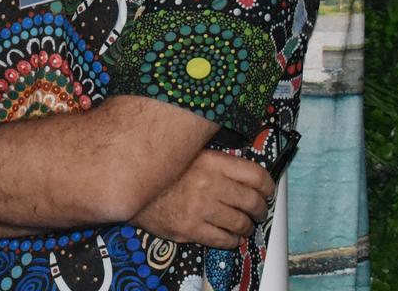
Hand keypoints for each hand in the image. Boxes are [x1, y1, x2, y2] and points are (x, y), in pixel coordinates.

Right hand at [131, 149, 274, 248]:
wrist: (129, 187)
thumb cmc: (162, 172)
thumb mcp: (190, 155)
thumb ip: (217, 162)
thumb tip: (244, 173)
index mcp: (213, 162)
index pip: (256, 176)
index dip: (267, 187)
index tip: (266, 192)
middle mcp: (210, 184)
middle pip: (252, 202)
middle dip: (260, 210)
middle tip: (257, 212)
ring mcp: (201, 208)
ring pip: (241, 224)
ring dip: (246, 227)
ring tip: (243, 226)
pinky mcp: (190, 229)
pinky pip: (224, 240)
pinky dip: (232, 240)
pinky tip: (228, 237)